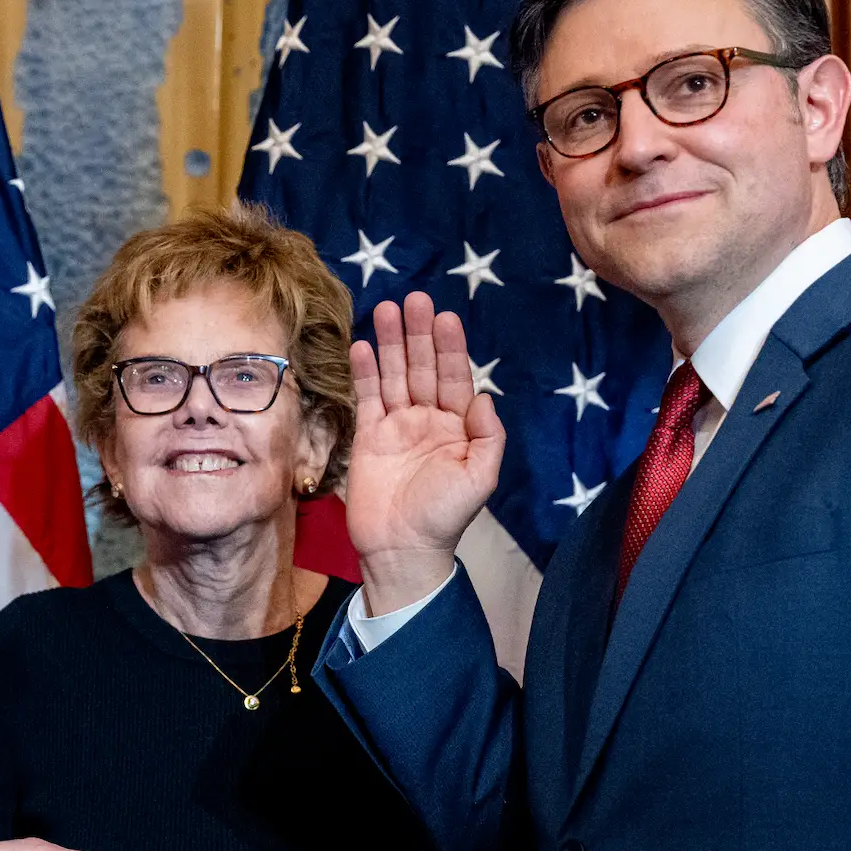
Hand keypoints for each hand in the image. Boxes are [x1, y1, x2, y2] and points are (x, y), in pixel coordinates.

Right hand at [344, 293, 504, 616]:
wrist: (401, 550)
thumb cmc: (444, 518)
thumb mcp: (480, 478)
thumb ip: (488, 436)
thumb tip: (484, 397)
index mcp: (458, 427)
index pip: (455, 377)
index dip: (450, 347)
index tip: (445, 316)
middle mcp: (428, 420)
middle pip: (422, 368)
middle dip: (419, 335)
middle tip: (414, 300)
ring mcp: (397, 427)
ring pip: (393, 376)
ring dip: (390, 344)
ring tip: (386, 309)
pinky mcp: (368, 438)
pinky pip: (367, 398)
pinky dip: (364, 373)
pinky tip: (362, 346)